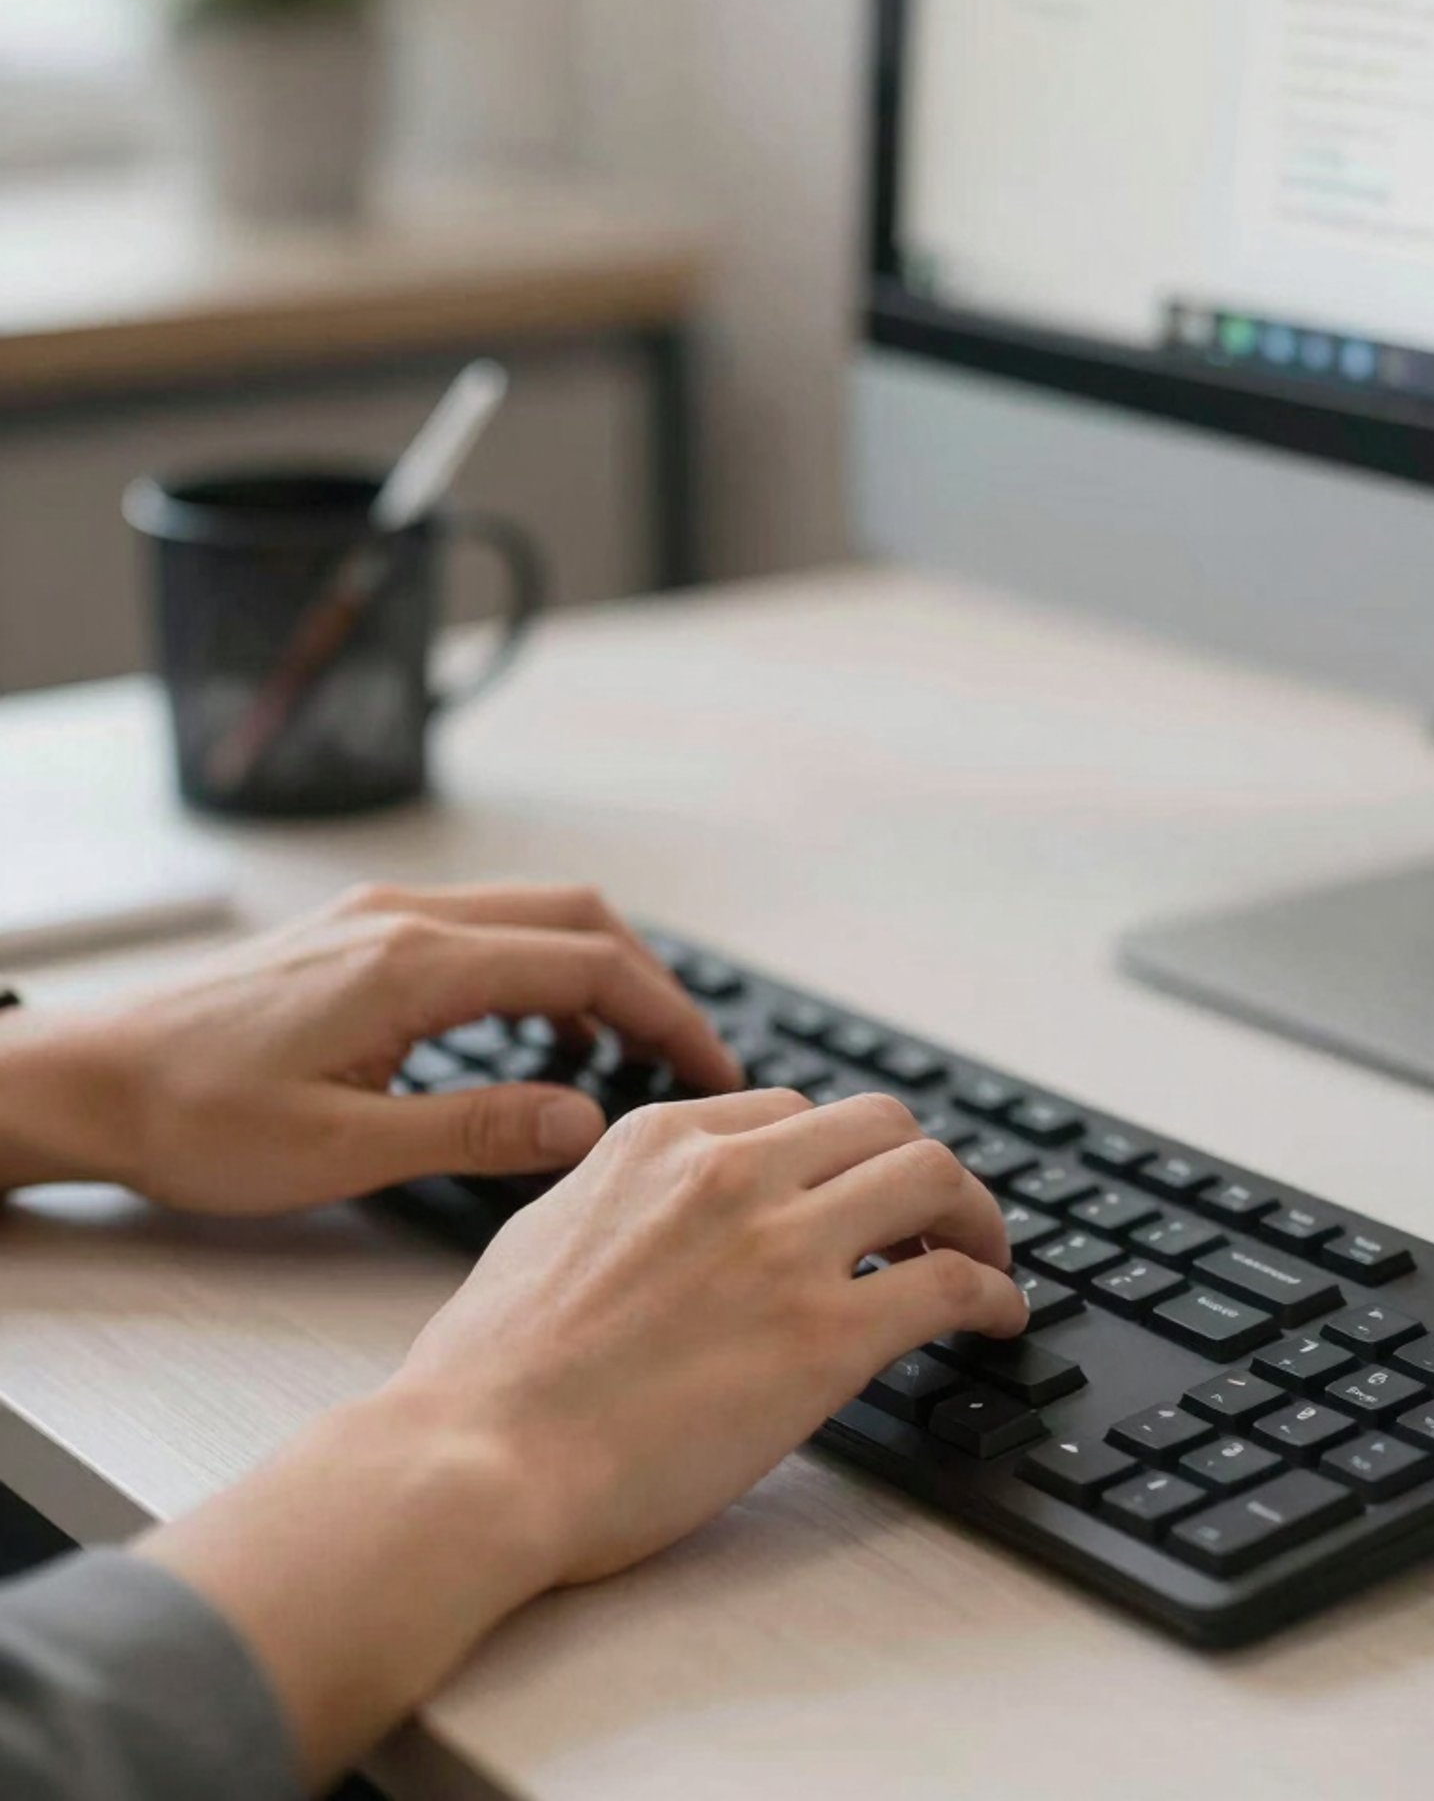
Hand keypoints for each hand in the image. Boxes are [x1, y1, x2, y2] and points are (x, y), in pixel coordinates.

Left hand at [0, 882, 739, 1213]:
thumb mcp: (341, 1150)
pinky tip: (535, 1040)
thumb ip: (477, 1128)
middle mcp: (407, 920)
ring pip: (535, 916)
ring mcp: (382, 917)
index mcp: (414, 965)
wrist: (86, 1082)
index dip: (667, 1016)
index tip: (713, 1066)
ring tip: (625, 1057)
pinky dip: (539, 972)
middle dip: (650, 985)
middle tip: (689, 1059)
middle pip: (577, 919)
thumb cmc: (191, 1121)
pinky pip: (485, 930)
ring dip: (596, 974)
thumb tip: (587, 1117)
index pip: (585, 968)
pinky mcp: (362, 932)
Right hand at [394, 1087, 1026, 1582]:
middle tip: (938, 1222)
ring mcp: (783, 1247)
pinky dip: (994, 1292)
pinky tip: (1000, 1319)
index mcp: (660, 1141)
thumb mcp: (543, 1231)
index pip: (792, 1113)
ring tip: (984, 1260)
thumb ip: (615, 1196)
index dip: (838, 1157)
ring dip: (975, 1217)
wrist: (474, 1462)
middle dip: (920, 1169)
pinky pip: (952, 1284)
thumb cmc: (486, 1375)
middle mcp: (731, 1172)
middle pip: (882, 1124)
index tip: (856, 1196)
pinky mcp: (825, 1336)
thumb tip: (652, 1204)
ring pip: (934, 1176)